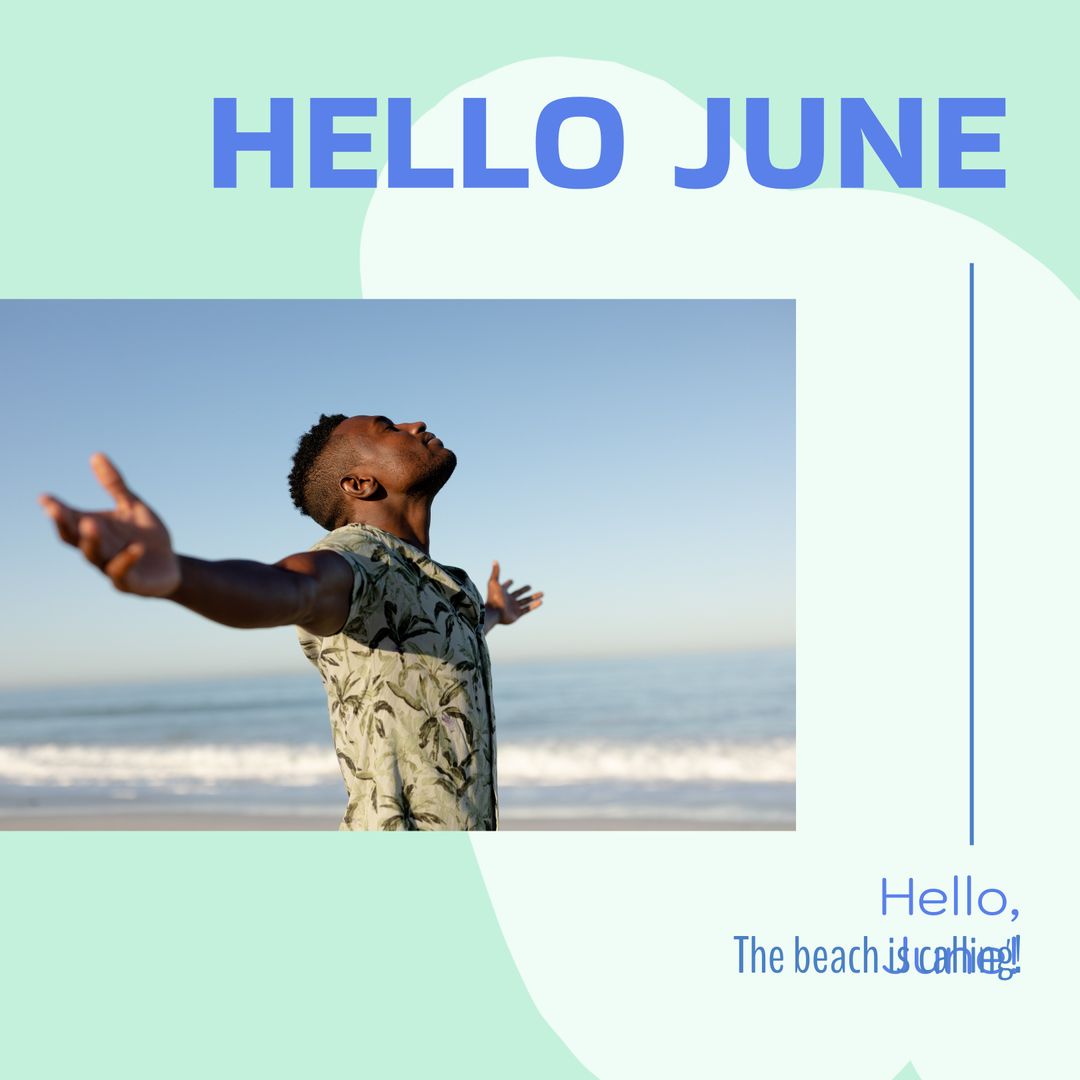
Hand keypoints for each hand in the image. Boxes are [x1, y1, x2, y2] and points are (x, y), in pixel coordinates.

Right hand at [38, 453, 181, 595]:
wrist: (171, 566)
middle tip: (55, 509)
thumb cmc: (146, 536)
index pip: (69, 520)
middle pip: (73, 538)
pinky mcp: (130, 581)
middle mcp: (98, 548)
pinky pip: (124, 572)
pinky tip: (137, 547)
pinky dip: (128, 559)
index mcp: (95, 530)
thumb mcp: (132, 506)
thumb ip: (115, 485)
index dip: (56, 511)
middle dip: (63, 524)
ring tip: (90, 523)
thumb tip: (96, 455)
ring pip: (94, 555)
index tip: (45, 498)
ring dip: (91, 540)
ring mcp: (110, 566)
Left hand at [485, 561, 542, 627]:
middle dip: (524, 590)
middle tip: (529, 586)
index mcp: (502, 592)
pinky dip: (534, 606)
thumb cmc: (493, 597)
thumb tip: (495, 560)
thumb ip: (496, 572)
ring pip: (526, 601)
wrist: (494, 612)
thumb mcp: (493, 582)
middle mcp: (508, 600)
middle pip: (518, 593)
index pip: (506, 586)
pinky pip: (527, 609)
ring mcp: (513, 607)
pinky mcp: (517, 614)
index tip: (511, 580)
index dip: (508, 583)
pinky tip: (541, 601)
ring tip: (542, 593)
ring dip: (534, 597)